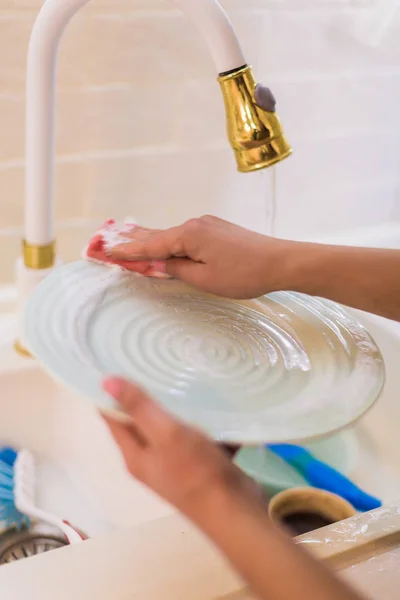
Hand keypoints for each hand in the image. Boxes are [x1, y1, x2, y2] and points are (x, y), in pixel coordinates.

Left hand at [102, 377, 263, 517]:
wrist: (235, 510)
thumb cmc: (196, 471)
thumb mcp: (165, 433)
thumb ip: (139, 407)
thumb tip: (105, 381)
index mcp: (135, 454)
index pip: (111, 417)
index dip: (110, 391)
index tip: (117, 362)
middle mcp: (150, 460)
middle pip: (140, 421)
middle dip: (146, 394)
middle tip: (153, 362)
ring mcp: (176, 463)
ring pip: (171, 426)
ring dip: (177, 406)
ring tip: (183, 373)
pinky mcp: (200, 465)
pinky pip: (197, 435)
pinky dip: (203, 421)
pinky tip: (212, 401)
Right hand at [110, 215, 295, 298]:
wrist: (281, 261)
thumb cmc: (244, 274)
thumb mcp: (205, 279)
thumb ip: (177, 269)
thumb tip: (159, 263)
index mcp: (188, 235)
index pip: (150, 245)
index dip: (128, 251)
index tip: (107, 251)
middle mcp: (195, 224)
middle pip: (157, 234)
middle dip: (132, 239)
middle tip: (107, 239)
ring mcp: (207, 224)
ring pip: (172, 234)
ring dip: (151, 239)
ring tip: (127, 238)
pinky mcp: (217, 229)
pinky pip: (186, 235)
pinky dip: (170, 241)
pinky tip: (163, 243)